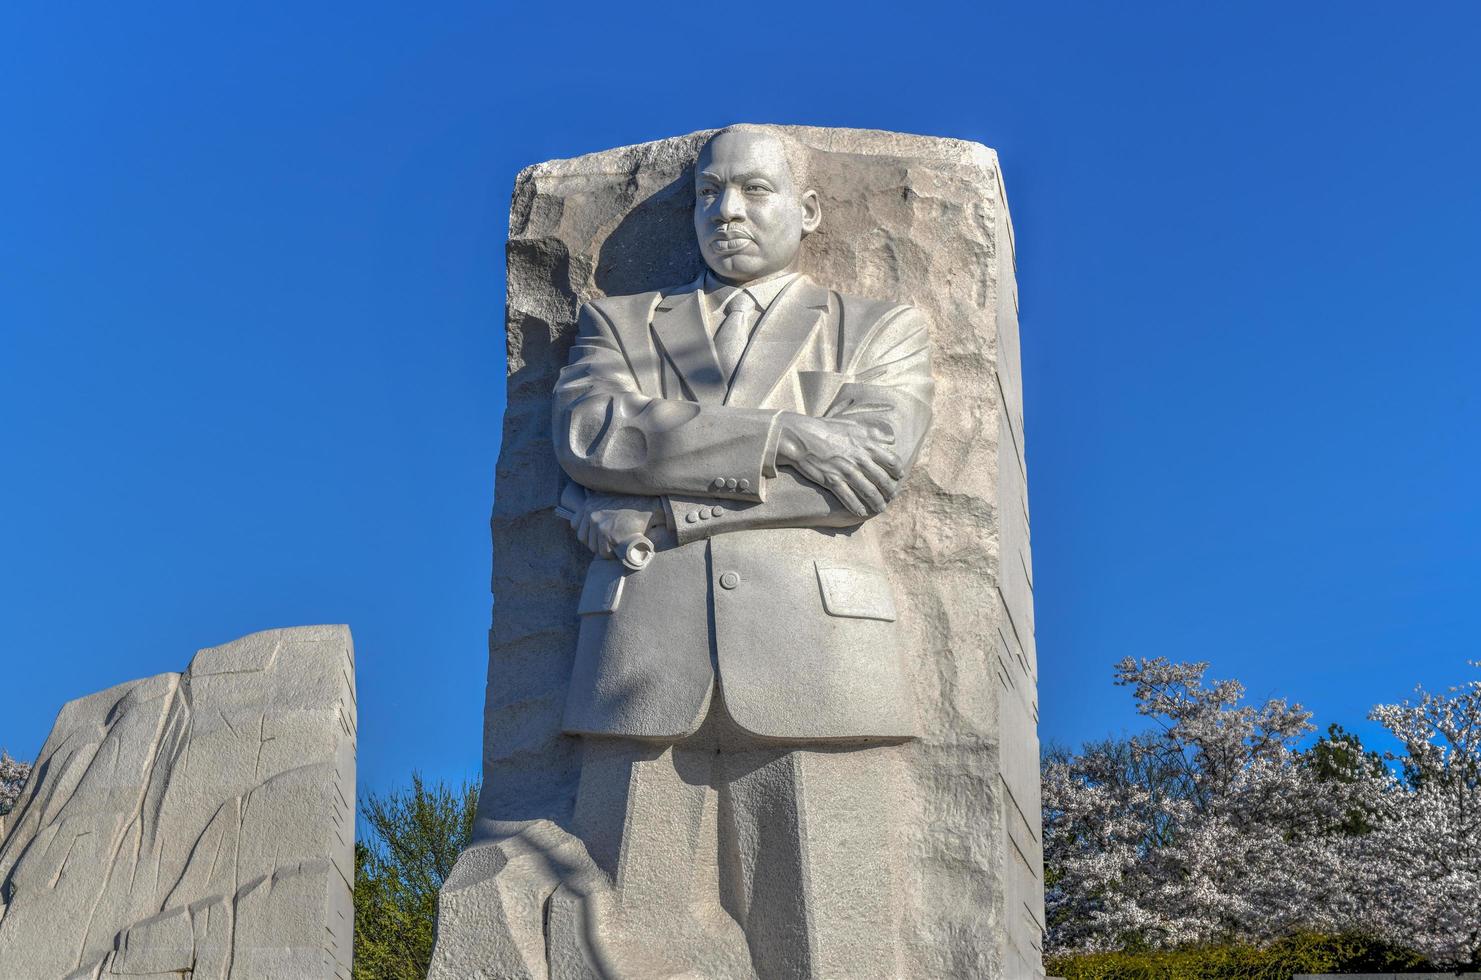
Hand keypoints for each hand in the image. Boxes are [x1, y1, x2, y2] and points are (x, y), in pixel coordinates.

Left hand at [571, 491, 661, 558]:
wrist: (646, 507)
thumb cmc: (630, 504)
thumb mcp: (607, 499)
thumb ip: (596, 506)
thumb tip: (589, 514)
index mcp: (588, 504)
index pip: (576, 525)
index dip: (587, 532)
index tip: (598, 535)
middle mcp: (590, 514)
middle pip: (583, 537)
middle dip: (594, 542)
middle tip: (609, 542)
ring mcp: (598, 524)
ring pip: (592, 546)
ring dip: (603, 549)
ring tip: (614, 545)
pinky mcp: (607, 534)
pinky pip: (602, 552)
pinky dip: (610, 555)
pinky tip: (618, 550)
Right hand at [775, 412, 903, 516]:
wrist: (801, 436)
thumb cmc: (826, 428)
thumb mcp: (853, 424)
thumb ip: (873, 432)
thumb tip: (890, 437)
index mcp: (866, 445)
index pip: (891, 461)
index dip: (896, 471)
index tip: (898, 477)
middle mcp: (859, 459)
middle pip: (882, 480)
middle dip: (890, 491)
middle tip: (892, 496)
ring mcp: (846, 471)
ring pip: (869, 492)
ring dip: (877, 503)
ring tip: (880, 508)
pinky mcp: (832, 481)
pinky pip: (849, 498)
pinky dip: (857, 508)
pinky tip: (862, 513)